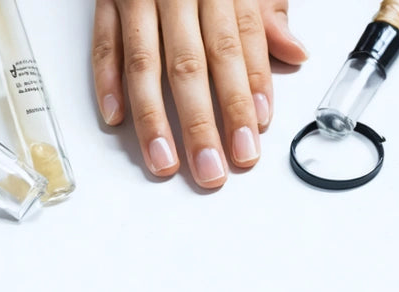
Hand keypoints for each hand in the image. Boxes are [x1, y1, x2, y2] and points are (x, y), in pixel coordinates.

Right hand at [93, 0, 307, 187]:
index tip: (253, 134)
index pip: (238, 45)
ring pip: (146, 61)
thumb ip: (266, 11)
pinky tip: (116, 120)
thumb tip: (295, 52)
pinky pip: (103, 41)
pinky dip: (107, 81)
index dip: (247, 92)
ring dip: (155, 118)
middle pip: (192, 63)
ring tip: (166, 163)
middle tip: (213, 168)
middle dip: (203, 122)